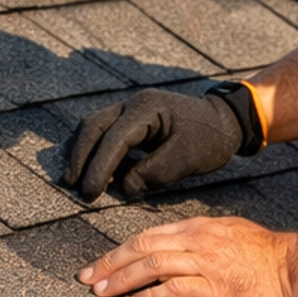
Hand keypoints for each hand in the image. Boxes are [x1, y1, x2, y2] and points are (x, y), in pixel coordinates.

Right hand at [63, 88, 244, 200]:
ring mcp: (131, 109)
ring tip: (73, 180)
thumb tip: (120, 186)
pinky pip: (104, 131)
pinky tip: (90, 169)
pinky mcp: (133, 119)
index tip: (89, 192)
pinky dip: (93, 149)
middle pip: (93, 126)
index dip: (98, 167)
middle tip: (71, 185)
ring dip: (81, 152)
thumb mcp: (184, 160)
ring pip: (94, 126)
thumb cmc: (209, 139)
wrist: (226, 122)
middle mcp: (134, 104)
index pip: (113, 139)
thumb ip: (150, 174)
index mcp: (147, 109)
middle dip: (79, 157)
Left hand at [77, 216, 293, 296]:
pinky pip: (171, 289)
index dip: (120, 249)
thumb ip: (200, 242)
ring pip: (151, 265)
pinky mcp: (213, 286)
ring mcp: (204, 262)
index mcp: (199, 228)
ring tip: (100, 293)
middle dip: (110, 262)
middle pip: (142, 246)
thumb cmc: (266, 255)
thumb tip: (174, 254)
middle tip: (87, 278)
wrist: (294, 266)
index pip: (149, 235)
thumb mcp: (229, 235)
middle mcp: (197, 240)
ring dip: (121, 279)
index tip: (100, 264)